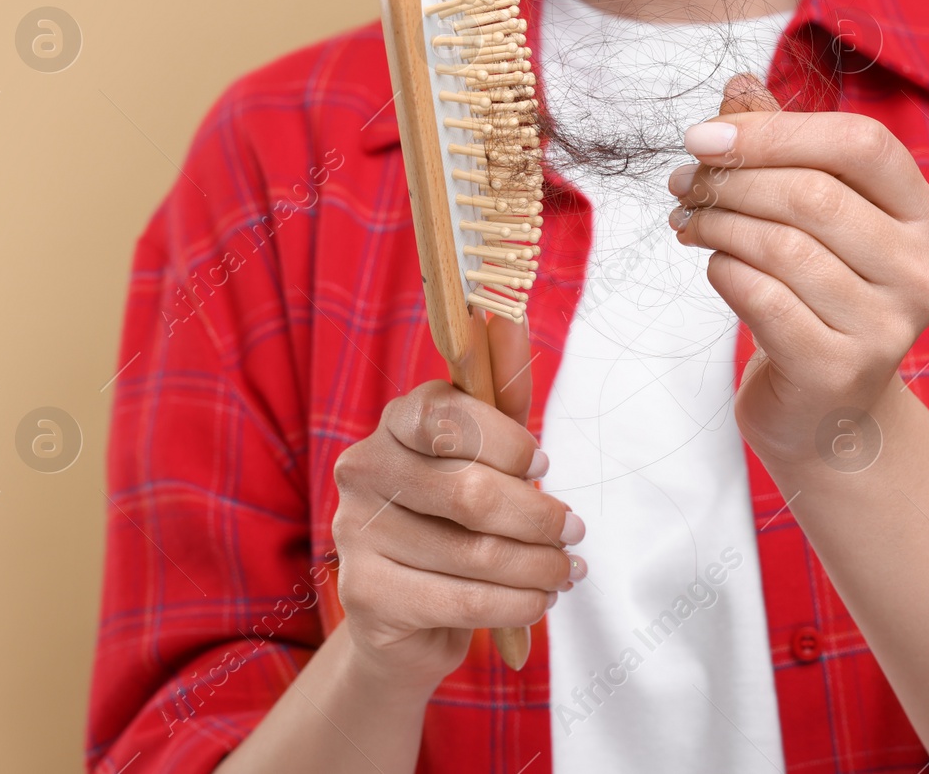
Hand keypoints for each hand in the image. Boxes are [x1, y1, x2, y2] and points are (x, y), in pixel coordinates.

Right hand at [329, 316, 585, 691]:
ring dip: (539, 567)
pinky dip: (518, 604)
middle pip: (470, 492)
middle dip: (539, 517)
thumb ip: (503, 392)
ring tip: (565, 571)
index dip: (508, 442)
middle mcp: (363, 468)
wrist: (409, 614)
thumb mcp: (489, 453)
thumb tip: (511, 313)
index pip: (450, 415)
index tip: (543, 462)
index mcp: (395, 422)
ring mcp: (355, 532)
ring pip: (474, 552)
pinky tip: (538, 600)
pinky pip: (463, 600)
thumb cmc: (459, 519)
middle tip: (573, 531)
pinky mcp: (365, 593)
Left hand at [667, 75, 928, 465]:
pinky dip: (724, 272)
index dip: (776, 131)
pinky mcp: (841, 369)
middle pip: (814, 194)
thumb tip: (737, 86)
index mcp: (925, 217)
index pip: (862, 145)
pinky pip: (763, 297)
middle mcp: (921, 270)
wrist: (826, 413)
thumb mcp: (809, 219)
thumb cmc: (816, 299)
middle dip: (732, 181)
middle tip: (683, 185)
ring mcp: (888, 326)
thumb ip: (783, 150)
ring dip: (719, 225)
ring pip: (782, 245)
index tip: (704, 135)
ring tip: (689, 223)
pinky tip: (715, 267)